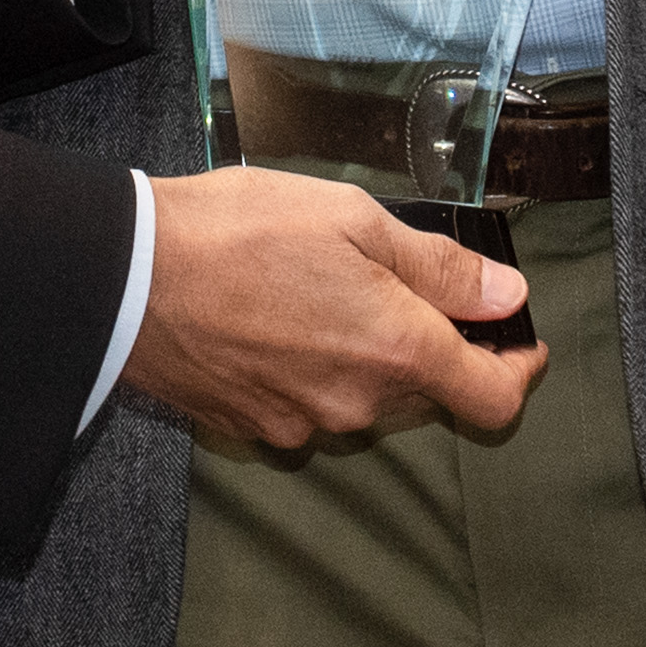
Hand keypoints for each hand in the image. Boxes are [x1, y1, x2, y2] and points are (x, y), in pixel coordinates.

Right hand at [120, 168, 538, 447]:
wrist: (127, 277)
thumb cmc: (237, 232)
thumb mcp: (352, 218)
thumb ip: (438, 265)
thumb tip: (503, 294)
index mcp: (397, 348)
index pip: (492, 398)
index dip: (517, 371)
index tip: (518, 342)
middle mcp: (358, 403)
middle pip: (428, 395)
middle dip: (431, 348)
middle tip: (401, 286)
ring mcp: (303, 423)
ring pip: (366, 400)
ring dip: (366, 359)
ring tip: (324, 293)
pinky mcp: (255, 428)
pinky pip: (309, 407)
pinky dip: (312, 372)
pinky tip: (280, 324)